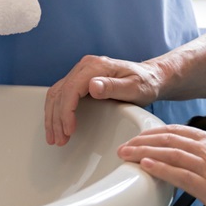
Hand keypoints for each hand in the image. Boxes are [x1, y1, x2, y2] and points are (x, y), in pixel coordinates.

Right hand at [45, 55, 162, 145]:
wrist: (152, 77)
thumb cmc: (146, 83)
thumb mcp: (134, 87)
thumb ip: (113, 87)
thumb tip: (92, 86)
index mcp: (95, 66)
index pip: (71, 88)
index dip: (66, 111)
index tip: (68, 130)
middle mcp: (85, 66)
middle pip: (60, 92)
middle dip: (56, 118)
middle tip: (59, 140)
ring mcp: (81, 72)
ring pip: (57, 93)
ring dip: (53, 116)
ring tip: (55, 137)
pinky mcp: (81, 79)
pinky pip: (62, 94)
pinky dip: (56, 110)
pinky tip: (57, 125)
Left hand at [117, 124, 205, 205]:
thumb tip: (198, 171)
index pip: (179, 132)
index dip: (155, 134)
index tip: (139, 138)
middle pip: (169, 138)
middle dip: (142, 140)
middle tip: (123, 146)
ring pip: (170, 153)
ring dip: (143, 152)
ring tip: (126, 154)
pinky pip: (181, 173)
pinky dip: (160, 168)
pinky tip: (146, 167)